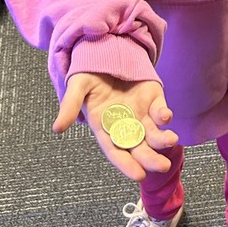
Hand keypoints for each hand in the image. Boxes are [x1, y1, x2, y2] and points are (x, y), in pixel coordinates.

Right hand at [53, 72, 178, 181]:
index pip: (116, 150)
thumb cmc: (89, 74)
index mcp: (106, 127)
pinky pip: (160, 110)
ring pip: (154, 132)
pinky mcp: (153, 99)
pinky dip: (164, 115)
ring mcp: (141, 112)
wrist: (106, 51)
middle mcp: (125, 124)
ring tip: (171, 140)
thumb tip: (56, 128)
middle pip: (139, 147)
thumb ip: (70, 106)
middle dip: (151, 158)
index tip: (139, 175)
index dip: (127, 163)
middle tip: (163, 166)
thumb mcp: (77, 87)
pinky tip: (166, 116)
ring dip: (163, 139)